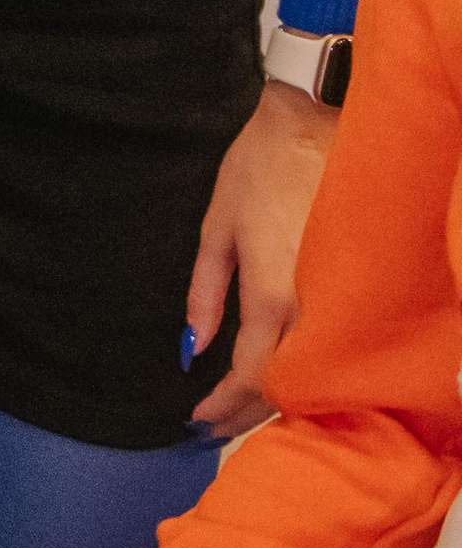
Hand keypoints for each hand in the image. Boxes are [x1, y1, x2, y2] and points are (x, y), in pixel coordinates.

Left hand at [185, 81, 332, 434]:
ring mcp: (338, 296)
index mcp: (271, 295)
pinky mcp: (355, 283)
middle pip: (283, 386)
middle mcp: (310, 306)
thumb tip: (191, 348)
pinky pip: (331, 343)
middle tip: (212, 425)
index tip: (196, 416)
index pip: (249, 376)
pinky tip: (284, 374)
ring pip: (311, 371)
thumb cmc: (260, 167)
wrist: (314, 122)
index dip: (222, 405)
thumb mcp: (216, 228)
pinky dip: (305, 367)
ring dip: (277, 397)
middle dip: (245, 413)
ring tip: (240, 408)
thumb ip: (205, 294)